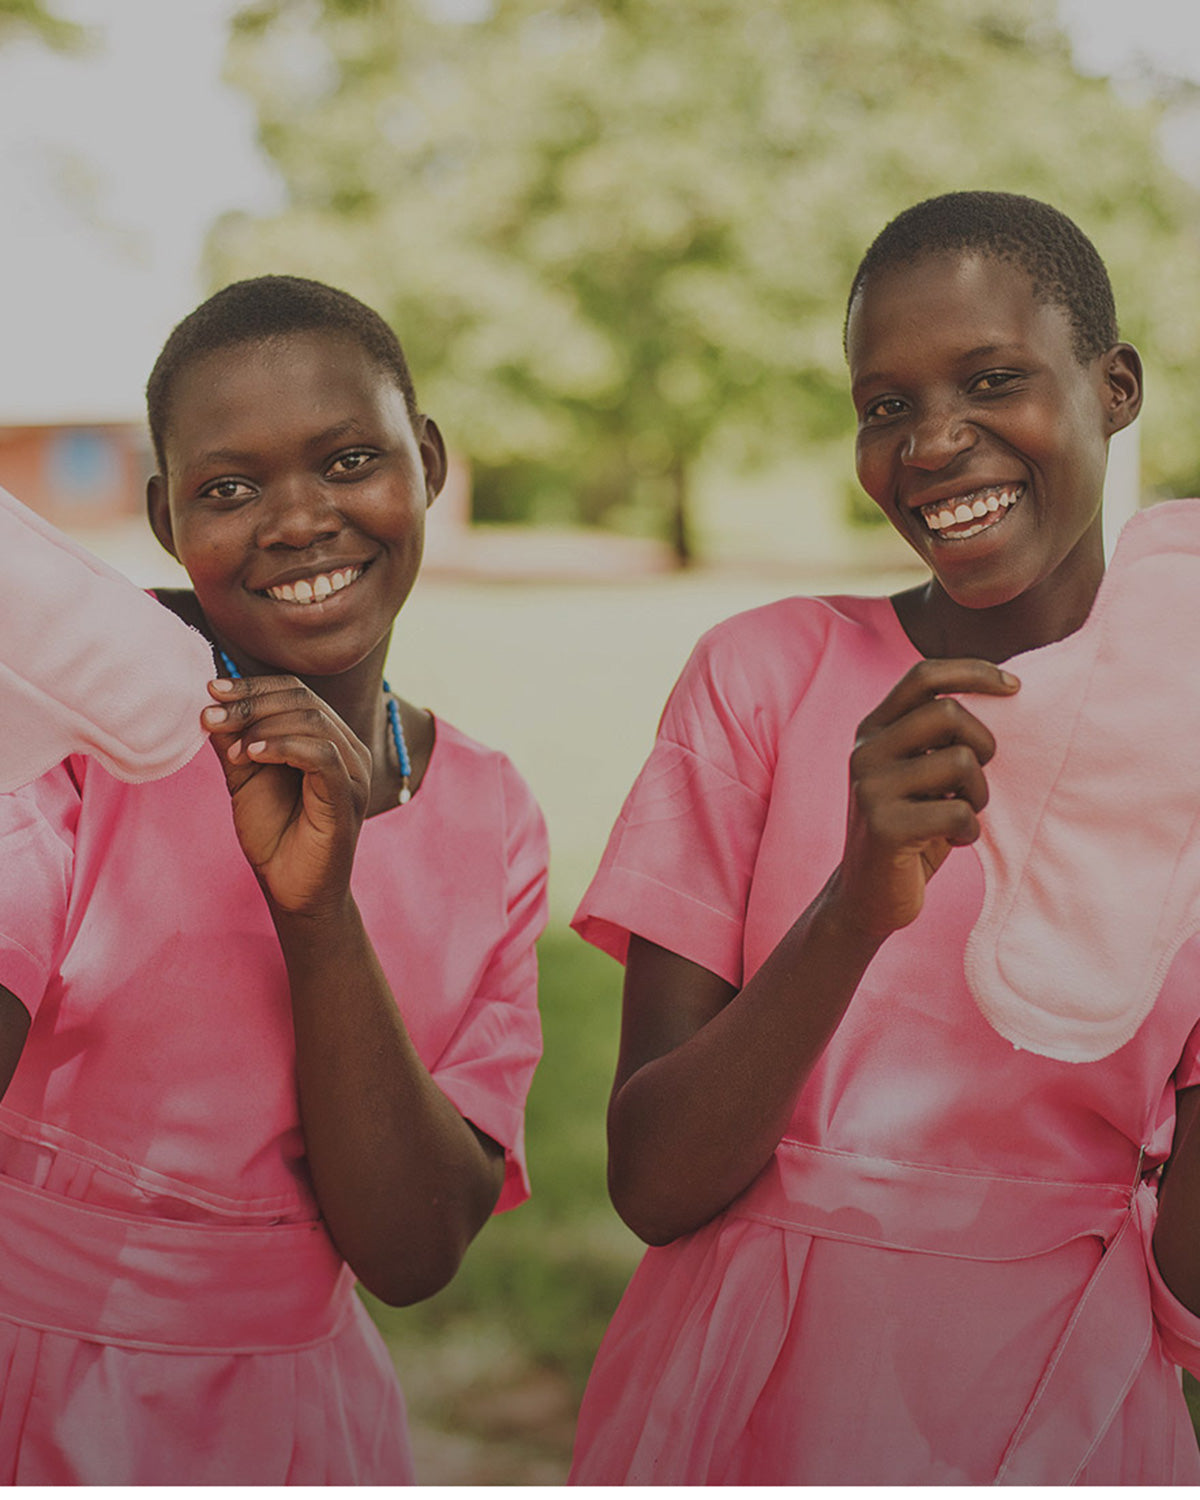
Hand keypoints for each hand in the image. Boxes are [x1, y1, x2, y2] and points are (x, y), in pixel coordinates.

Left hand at [202, 677, 370, 914]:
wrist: (292, 892)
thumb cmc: (274, 836)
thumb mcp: (245, 779)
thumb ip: (234, 742)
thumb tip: (211, 702)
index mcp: (328, 740)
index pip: (297, 692)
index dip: (254, 685)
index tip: (211, 689)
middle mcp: (348, 750)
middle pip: (304, 700)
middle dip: (251, 701)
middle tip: (210, 713)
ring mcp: (353, 773)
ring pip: (313, 721)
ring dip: (262, 724)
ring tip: (231, 747)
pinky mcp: (348, 797)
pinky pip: (322, 755)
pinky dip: (283, 746)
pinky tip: (252, 754)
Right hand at [832, 658, 1018, 939]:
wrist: (866, 895)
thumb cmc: (909, 828)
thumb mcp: (917, 772)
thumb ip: (938, 738)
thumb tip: (1000, 695)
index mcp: (873, 730)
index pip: (923, 675)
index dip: (973, 671)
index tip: (1015, 688)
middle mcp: (865, 751)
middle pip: (947, 712)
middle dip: (983, 744)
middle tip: (978, 780)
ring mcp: (870, 787)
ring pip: (960, 762)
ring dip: (980, 794)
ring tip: (964, 816)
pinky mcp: (884, 826)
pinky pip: (958, 811)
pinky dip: (969, 830)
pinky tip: (953, 841)